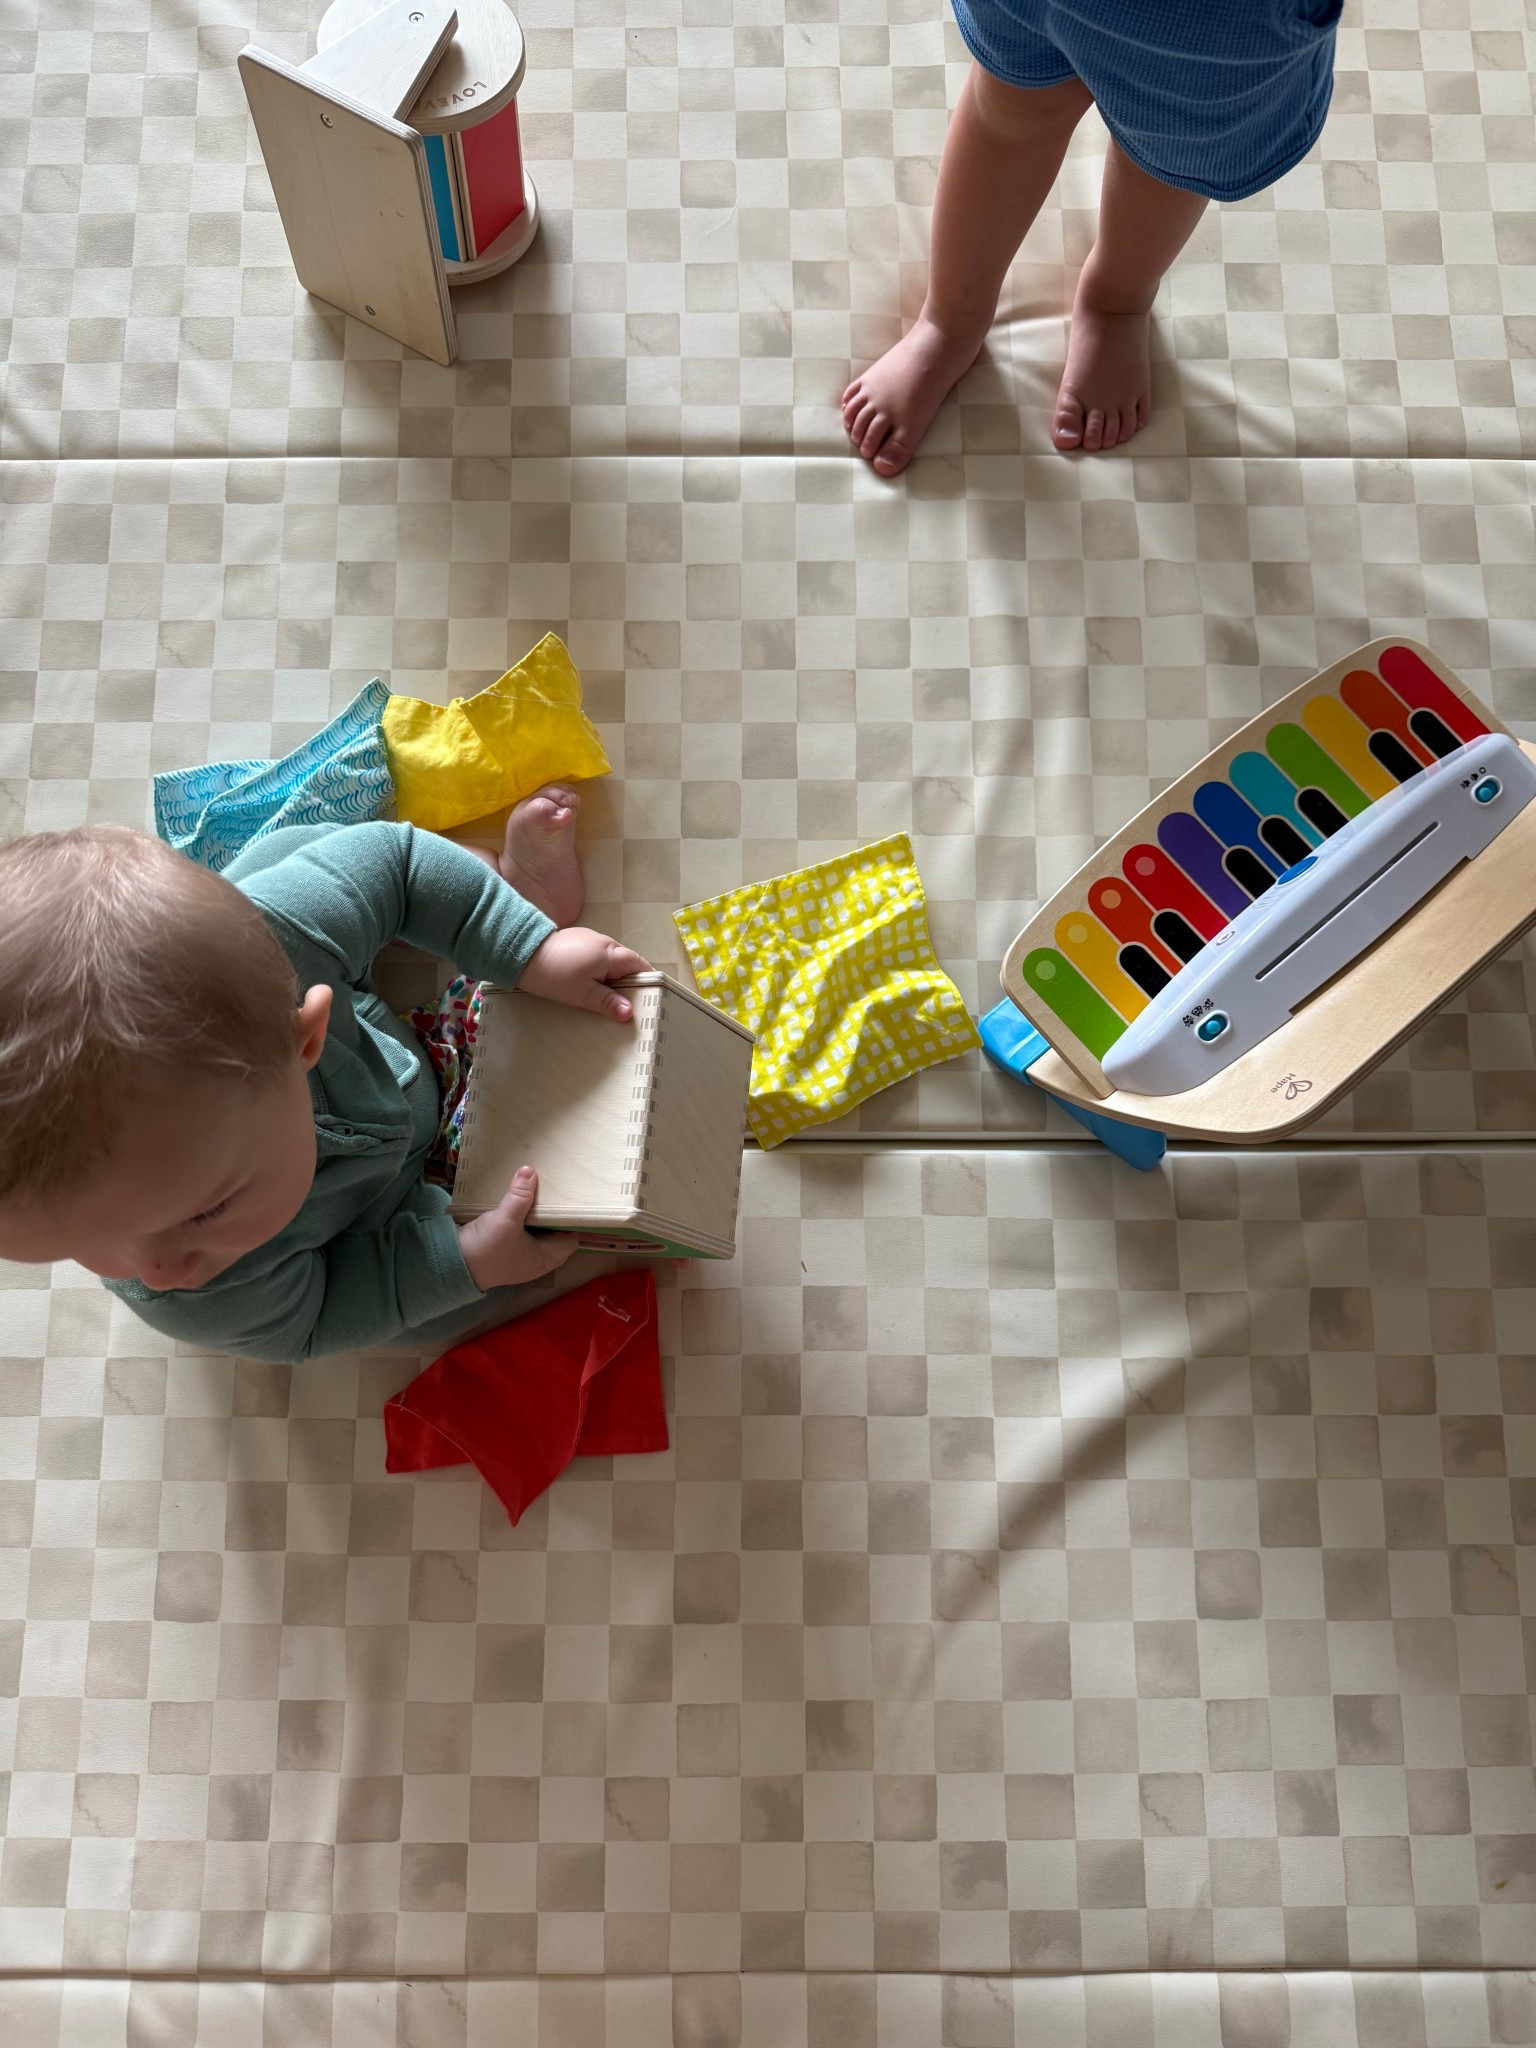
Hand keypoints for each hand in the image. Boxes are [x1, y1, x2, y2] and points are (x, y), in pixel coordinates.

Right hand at [457, 1167, 577, 1290]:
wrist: (452, 1263)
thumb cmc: (488, 1248)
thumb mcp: (506, 1219)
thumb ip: (520, 1195)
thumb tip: (530, 1170)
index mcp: (545, 1258)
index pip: (571, 1238)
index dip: (572, 1220)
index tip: (571, 1198)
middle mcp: (536, 1258)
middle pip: (553, 1232)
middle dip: (553, 1212)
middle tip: (555, 1188)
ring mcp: (519, 1253)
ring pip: (535, 1229)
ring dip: (535, 1211)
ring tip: (538, 1188)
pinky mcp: (504, 1247)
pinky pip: (520, 1229)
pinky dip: (520, 1216)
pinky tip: (518, 1198)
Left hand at [517, 926, 650, 1022]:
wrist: (523, 954)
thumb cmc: (555, 975)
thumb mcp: (583, 994)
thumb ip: (608, 1002)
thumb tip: (629, 1013)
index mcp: (610, 953)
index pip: (640, 964)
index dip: (647, 980)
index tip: (648, 997)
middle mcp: (604, 942)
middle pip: (627, 962)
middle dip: (629, 981)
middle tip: (627, 1003)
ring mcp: (589, 939)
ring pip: (611, 959)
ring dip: (612, 976)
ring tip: (607, 996)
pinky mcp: (576, 941)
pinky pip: (596, 956)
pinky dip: (598, 969)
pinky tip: (588, 983)